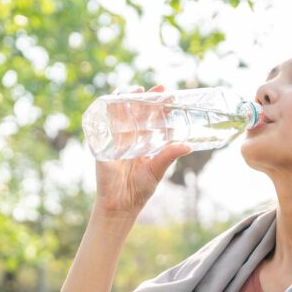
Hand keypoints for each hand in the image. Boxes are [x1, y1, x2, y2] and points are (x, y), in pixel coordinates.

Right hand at [93, 84, 192, 216]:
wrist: (119, 204)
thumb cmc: (139, 190)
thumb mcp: (157, 170)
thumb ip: (169, 156)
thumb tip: (188, 146)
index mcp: (146, 144)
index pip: (155, 121)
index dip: (162, 108)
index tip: (171, 96)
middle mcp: (132, 139)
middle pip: (140, 113)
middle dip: (148, 99)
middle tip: (159, 87)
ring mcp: (117, 139)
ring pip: (123, 114)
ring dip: (129, 100)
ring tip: (137, 89)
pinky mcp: (103, 143)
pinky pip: (104, 123)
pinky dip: (107, 109)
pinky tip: (112, 98)